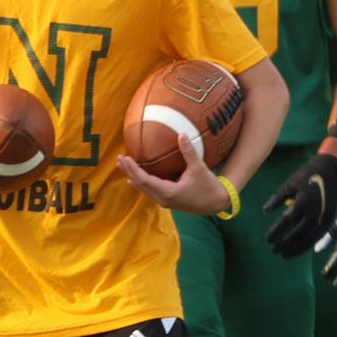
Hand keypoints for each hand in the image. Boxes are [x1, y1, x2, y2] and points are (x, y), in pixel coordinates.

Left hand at [117, 135, 234, 215]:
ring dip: (133, 176)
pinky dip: (141, 182)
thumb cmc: (209, 186)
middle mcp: (163, 199)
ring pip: (144, 189)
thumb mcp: (199, 168)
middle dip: (129, 171)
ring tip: (123, 166)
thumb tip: (181, 134)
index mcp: (168, 193)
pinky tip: (134, 178)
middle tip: (119, 159)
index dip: (133, 169)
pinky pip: (150, 190)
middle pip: (140, 185)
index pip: (145, 180)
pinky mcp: (168, 200)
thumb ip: (189, 152)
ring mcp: (165, 201)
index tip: (125, 158)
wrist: (217, 203)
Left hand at [264, 151, 336, 254]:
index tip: (268, 239)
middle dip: (284, 243)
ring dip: (296, 248)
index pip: (286, 221)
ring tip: (285, 254)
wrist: (334, 170)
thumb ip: (277, 198)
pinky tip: (299, 250)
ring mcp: (323, 216)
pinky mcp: (330, 219)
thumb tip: (265, 211)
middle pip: (297, 233)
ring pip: (309, 238)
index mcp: (303, 201)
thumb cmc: (308, 174)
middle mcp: (314, 211)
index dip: (276, 231)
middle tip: (274, 249)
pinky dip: (308, 245)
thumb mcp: (291, 183)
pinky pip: (318, 236)